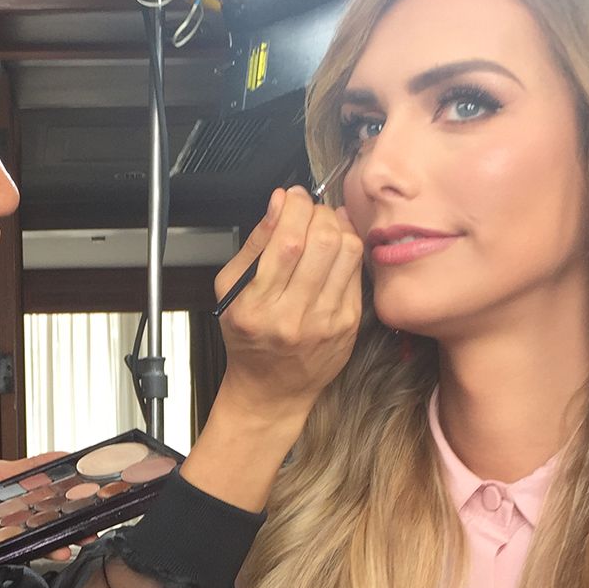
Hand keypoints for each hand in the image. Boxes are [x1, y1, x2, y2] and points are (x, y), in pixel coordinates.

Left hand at [0, 453, 84, 561]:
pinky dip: (47, 552)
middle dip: (77, 521)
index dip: (75, 495)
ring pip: (47, 538)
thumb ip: (25, 468)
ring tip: (81, 538)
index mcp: (19, 495)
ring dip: (67, 538)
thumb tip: (57, 456)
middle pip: (55, 519)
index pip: (53, 494)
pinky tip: (58, 550)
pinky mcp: (5, 554)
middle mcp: (18, 517)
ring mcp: (12, 536)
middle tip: (95, 522)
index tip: (94, 493)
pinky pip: (31, 553)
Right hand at [213, 185, 362, 423]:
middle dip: (318, 212)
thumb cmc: (249, 340)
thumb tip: (278, 204)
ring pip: (347, 252)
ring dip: (338, 227)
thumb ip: (255, 244)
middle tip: (309, 210)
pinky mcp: (349, 324)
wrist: (272, 390)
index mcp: (257, 306)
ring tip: (324, 225)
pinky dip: (348, 250)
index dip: (294, 209)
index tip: (292, 197)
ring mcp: (326, 321)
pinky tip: (335, 248)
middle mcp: (293, 316)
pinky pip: (356, 272)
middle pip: (322, 243)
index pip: (286, 243)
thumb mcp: (231, 292)